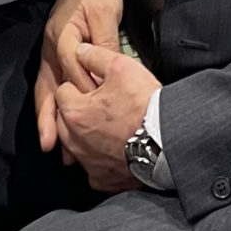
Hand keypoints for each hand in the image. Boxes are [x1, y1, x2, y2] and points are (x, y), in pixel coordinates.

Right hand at [35, 0, 122, 152]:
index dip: (85, 89)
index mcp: (63, 34)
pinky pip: (51, 86)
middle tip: (50, 144)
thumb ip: (105, 43)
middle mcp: (51, 47)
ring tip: (51, 145)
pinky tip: (56, 127)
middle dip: (48, 116)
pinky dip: (51, 108)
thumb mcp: (105, 12)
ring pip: (45, 90)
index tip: (97, 109)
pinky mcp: (55, 58)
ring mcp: (50, 54)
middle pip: (46, 86)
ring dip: (47, 118)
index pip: (72, 67)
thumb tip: (109, 72)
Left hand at [53, 41, 159, 189]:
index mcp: (74, 111)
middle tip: (102, 106)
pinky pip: (93, 169)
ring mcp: (87, 163)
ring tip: (109, 127)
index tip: (95, 87)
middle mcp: (74, 140)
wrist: (167, 141)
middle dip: (77, 111)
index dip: (79, 85)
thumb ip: (95, 56)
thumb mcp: (121, 66)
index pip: (63, 91)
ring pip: (75, 145)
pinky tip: (115, 150)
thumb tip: (80, 51)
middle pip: (65, 120)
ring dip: (86, 136)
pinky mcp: (102, 180)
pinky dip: (100, 160)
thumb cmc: (143, 104)